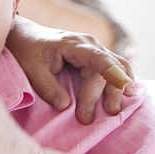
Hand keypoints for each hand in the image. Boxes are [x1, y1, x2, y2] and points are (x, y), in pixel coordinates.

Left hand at [6, 16, 134, 122]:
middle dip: (106, 94)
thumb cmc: (27, 50)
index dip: (112, 72)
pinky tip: (127, 93)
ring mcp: (95, 49)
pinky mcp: (96, 56)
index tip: (122, 86)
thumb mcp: (32, 69)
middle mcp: (90, 45)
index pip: (98, 57)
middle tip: (90, 118)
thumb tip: (65, 106)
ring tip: (115, 110)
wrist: (26, 35)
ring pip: (117, 67)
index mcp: (74, 44)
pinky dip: (121, 79)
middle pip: (107, 69)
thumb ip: (47, 87)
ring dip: (119, 87)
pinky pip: (115, 66)